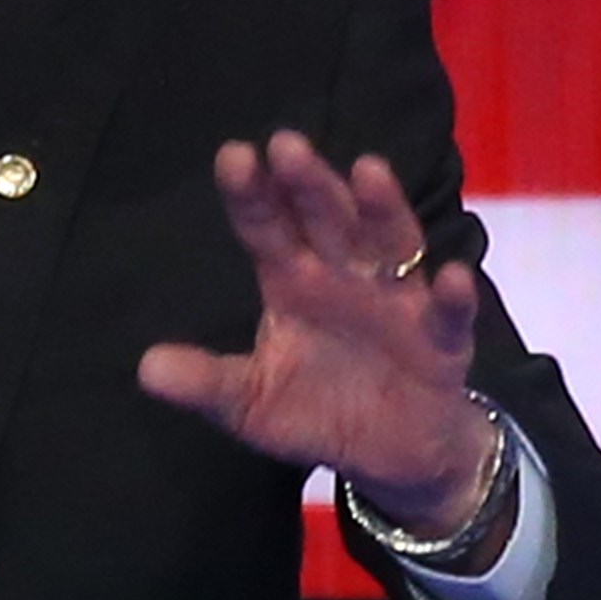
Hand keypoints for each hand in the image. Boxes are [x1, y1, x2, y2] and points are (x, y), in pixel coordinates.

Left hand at [138, 133, 495, 532]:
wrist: (392, 452)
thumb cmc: (316, 409)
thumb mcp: (250, 403)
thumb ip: (206, 383)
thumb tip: (145, 369)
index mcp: (292, 281)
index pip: (266, 229)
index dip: (252, 194)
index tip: (234, 156)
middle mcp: (344, 276)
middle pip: (326, 220)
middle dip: (308, 185)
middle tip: (286, 147)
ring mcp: (397, 301)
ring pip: (391, 244)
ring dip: (382, 210)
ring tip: (368, 172)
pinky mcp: (443, 339)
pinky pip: (450, 314)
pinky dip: (454, 297)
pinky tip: (451, 277)